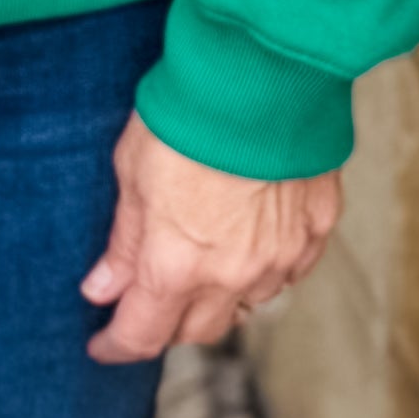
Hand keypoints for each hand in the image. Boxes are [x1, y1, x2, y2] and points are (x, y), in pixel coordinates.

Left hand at [79, 110, 341, 365]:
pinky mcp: (317, 230)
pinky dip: (265, 270)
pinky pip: (289, 272)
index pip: (142, 335)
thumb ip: (123, 242)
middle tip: (149, 298)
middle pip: (197, 330)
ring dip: (220, 297)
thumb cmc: (188, 115)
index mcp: (176, 265)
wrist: (263, 72)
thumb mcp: (132, 174)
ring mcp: (282, 256)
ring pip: (247, 305)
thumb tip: (102, 289)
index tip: (102, 344)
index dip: (116, 345)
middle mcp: (233, 275)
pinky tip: (250, 243)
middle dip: (168, 323)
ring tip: (202, 265)